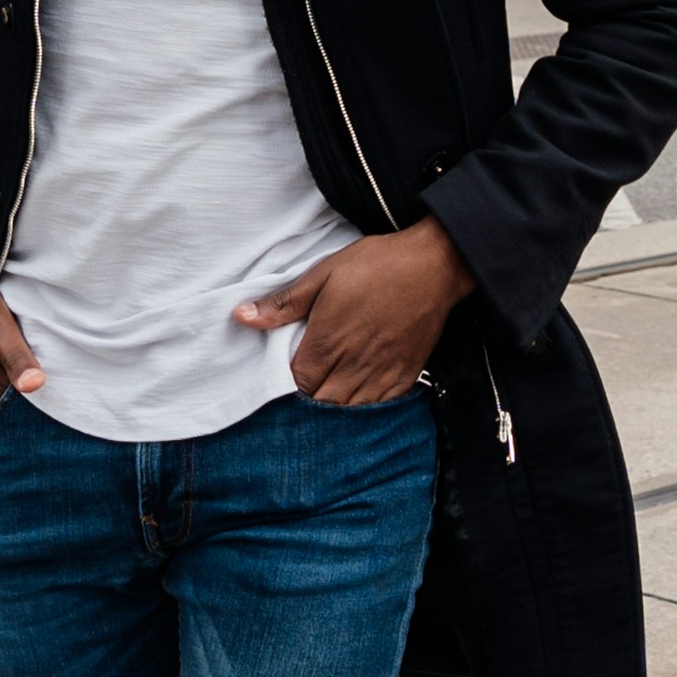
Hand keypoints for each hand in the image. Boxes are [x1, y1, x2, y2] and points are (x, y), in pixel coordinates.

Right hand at [0, 254, 39, 428]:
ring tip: (21, 388)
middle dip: (25, 414)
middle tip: (38, 391)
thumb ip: (16, 356)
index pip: (23, 416)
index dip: (41, 408)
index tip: (53, 397)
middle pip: (7, 423)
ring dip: (8, 411)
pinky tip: (1, 388)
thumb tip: (37, 385)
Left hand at [234, 217, 472, 404]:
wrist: (435, 265)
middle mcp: (353, 365)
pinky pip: (379, 408)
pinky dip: (364, 410)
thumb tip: (241, 316)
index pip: (295, 384)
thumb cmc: (377, 265)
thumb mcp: (323, 274)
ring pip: (348, 411)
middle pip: (320, 403)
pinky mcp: (405, 375)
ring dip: (334, 408)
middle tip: (301, 390)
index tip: (281, 378)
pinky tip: (357, 399)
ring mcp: (381, 374)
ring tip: (326, 396)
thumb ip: (283, 303)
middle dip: (307, 402)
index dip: (284, 386)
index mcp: (327, 342)